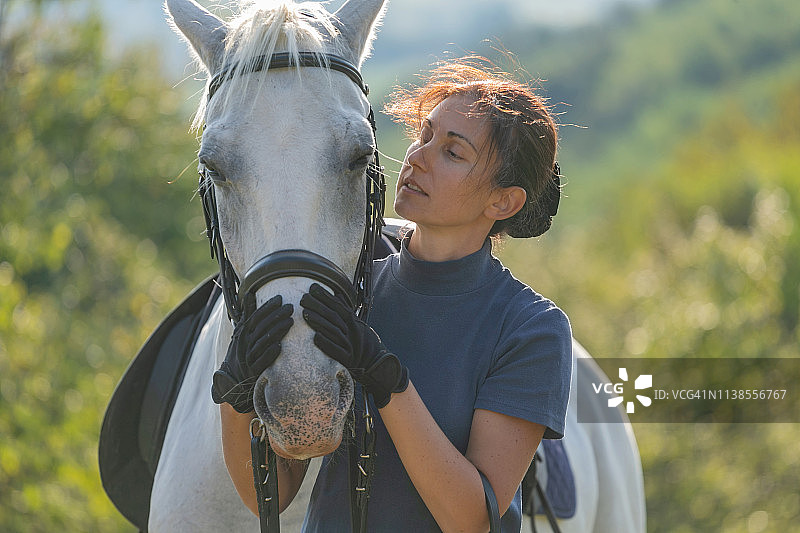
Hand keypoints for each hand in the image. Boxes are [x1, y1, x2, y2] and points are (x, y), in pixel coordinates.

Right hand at [211, 295, 292, 412]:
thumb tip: (250, 294)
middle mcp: (245, 343)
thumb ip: (247, 313)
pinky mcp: (253, 371)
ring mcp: (248, 357)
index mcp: (243, 332)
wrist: (231, 379)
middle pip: (261, 327)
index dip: (267, 307)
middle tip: (290, 307)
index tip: (280, 298)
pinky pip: (262, 361)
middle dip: (276, 316)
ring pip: (263, 341)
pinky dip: (270, 353)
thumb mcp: (241, 331)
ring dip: (277, 331)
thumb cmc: (240, 351)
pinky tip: (280, 346)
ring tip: (291, 322)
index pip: (255, 316)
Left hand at [300, 283, 407, 407]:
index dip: (327, 297)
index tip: (313, 288)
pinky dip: (326, 343)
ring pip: (334, 331)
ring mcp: (350, 346)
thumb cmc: (357, 342)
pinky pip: (336, 351)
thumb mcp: (353, 324)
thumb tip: (337, 292)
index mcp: (353, 323)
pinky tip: (315, 337)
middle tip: (304, 298)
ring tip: (305, 314)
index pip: (339, 307)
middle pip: (335, 317)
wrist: (372, 364)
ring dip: (319, 322)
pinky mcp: (347, 360)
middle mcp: (353, 332)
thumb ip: (344, 309)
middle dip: (319, 306)